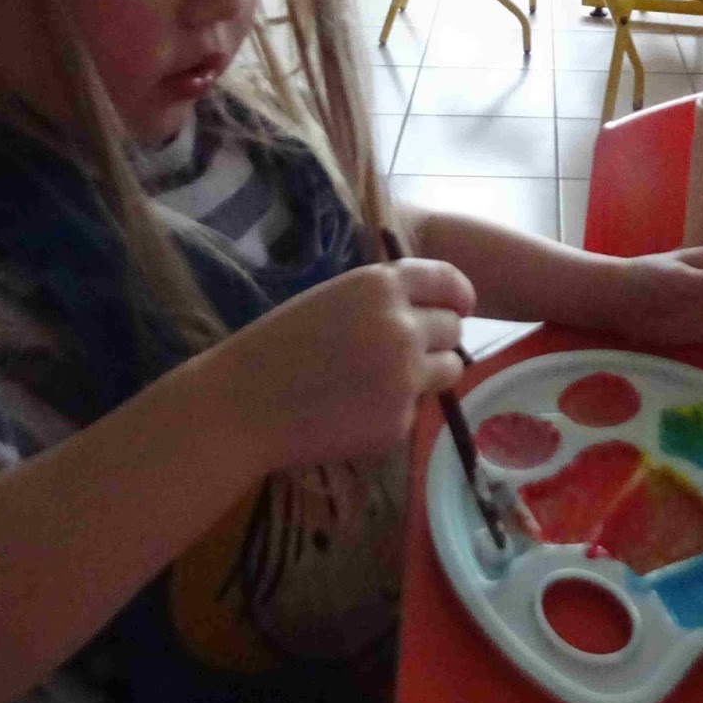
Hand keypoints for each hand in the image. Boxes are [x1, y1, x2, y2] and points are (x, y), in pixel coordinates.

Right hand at [210, 259, 475, 467]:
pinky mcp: (399, 420)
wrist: (242, 406)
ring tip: (383, 380)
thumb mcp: (333, 299)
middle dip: (437, 338)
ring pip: (451, 369)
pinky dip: (395, 410)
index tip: (459, 307)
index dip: (459, 295)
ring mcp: (405, 376)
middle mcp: (403, 326)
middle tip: (405, 351)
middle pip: (454, 328)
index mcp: (381, 285)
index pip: (449, 281)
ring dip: (429, 372)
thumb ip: (382, 301)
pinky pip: (416, 408)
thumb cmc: (277, 347)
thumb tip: (432, 312)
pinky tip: (354, 411)